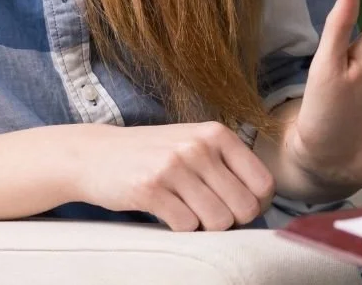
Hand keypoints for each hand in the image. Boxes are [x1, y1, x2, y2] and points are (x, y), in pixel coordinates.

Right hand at [75, 122, 275, 230]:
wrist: (98, 154)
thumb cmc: (154, 154)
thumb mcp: (194, 144)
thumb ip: (228, 166)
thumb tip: (263, 206)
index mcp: (216, 133)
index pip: (264, 184)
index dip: (255, 205)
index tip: (234, 206)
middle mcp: (198, 146)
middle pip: (245, 208)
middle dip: (230, 220)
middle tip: (206, 212)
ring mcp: (174, 165)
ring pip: (219, 221)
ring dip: (204, 227)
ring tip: (185, 210)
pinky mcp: (151, 188)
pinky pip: (186, 227)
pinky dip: (179, 228)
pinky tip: (165, 211)